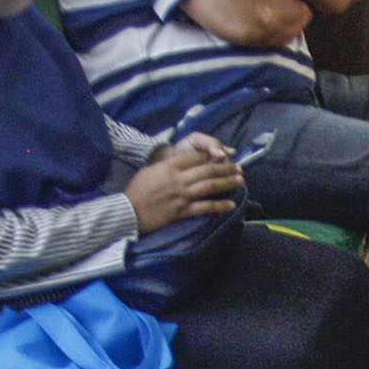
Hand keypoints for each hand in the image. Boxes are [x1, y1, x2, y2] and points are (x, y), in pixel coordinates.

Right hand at [125, 140, 242, 227]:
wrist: (129, 211)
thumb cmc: (137, 190)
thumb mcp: (150, 170)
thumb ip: (167, 165)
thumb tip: (180, 163)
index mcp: (170, 166)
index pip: (196, 157)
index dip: (210, 156)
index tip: (220, 157)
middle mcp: (179, 179)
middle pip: (208, 169)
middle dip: (226, 167)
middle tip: (238, 167)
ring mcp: (182, 195)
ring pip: (210, 186)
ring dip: (227, 183)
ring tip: (240, 180)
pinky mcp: (183, 211)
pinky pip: (205, 207)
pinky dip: (219, 206)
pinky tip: (231, 205)